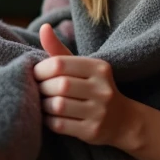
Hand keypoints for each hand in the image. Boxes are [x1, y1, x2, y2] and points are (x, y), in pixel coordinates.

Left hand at [33, 23, 136, 147]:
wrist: (123, 121)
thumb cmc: (94, 88)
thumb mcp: (82, 67)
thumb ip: (59, 50)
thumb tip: (43, 28)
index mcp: (99, 68)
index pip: (60, 64)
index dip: (41, 69)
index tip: (35, 74)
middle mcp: (102, 89)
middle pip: (59, 85)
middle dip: (42, 88)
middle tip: (37, 89)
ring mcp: (99, 112)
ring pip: (58, 106)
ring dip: (43, 105)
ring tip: (42, 102)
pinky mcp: (93, 131)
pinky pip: (60, 125)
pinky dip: (48, 120)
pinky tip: (49, 116)